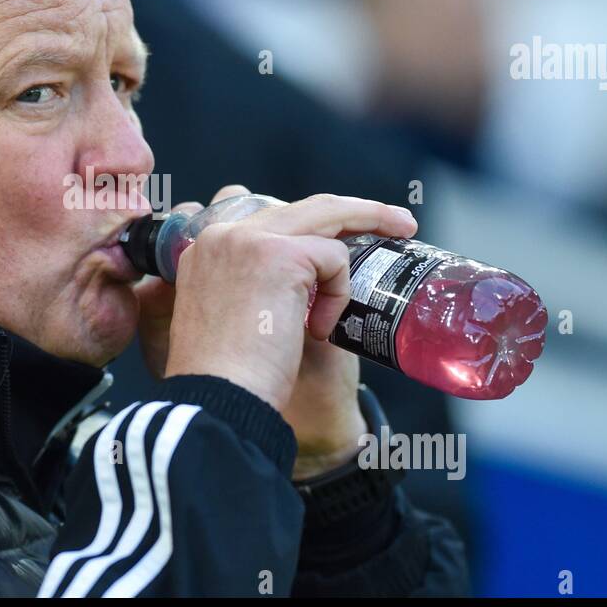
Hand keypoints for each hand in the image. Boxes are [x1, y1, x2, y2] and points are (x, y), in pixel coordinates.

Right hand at [160, 187, 416, 415]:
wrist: (218, 400)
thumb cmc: (226, 377)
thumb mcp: (226, 317)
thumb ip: (249, 287)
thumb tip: (303, 276)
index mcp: (204, 249)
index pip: (267, 214)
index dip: (311, 222)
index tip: (338, 234)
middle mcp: (222, 235)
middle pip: (302, 207)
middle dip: (355, 209)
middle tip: (395, 221)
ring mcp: (249, 241)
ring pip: (327, 214)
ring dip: (371, 222)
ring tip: (401, 233)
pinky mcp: (280, 256)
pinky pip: (334, 258)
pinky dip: (338, 295)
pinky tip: (318, 330)